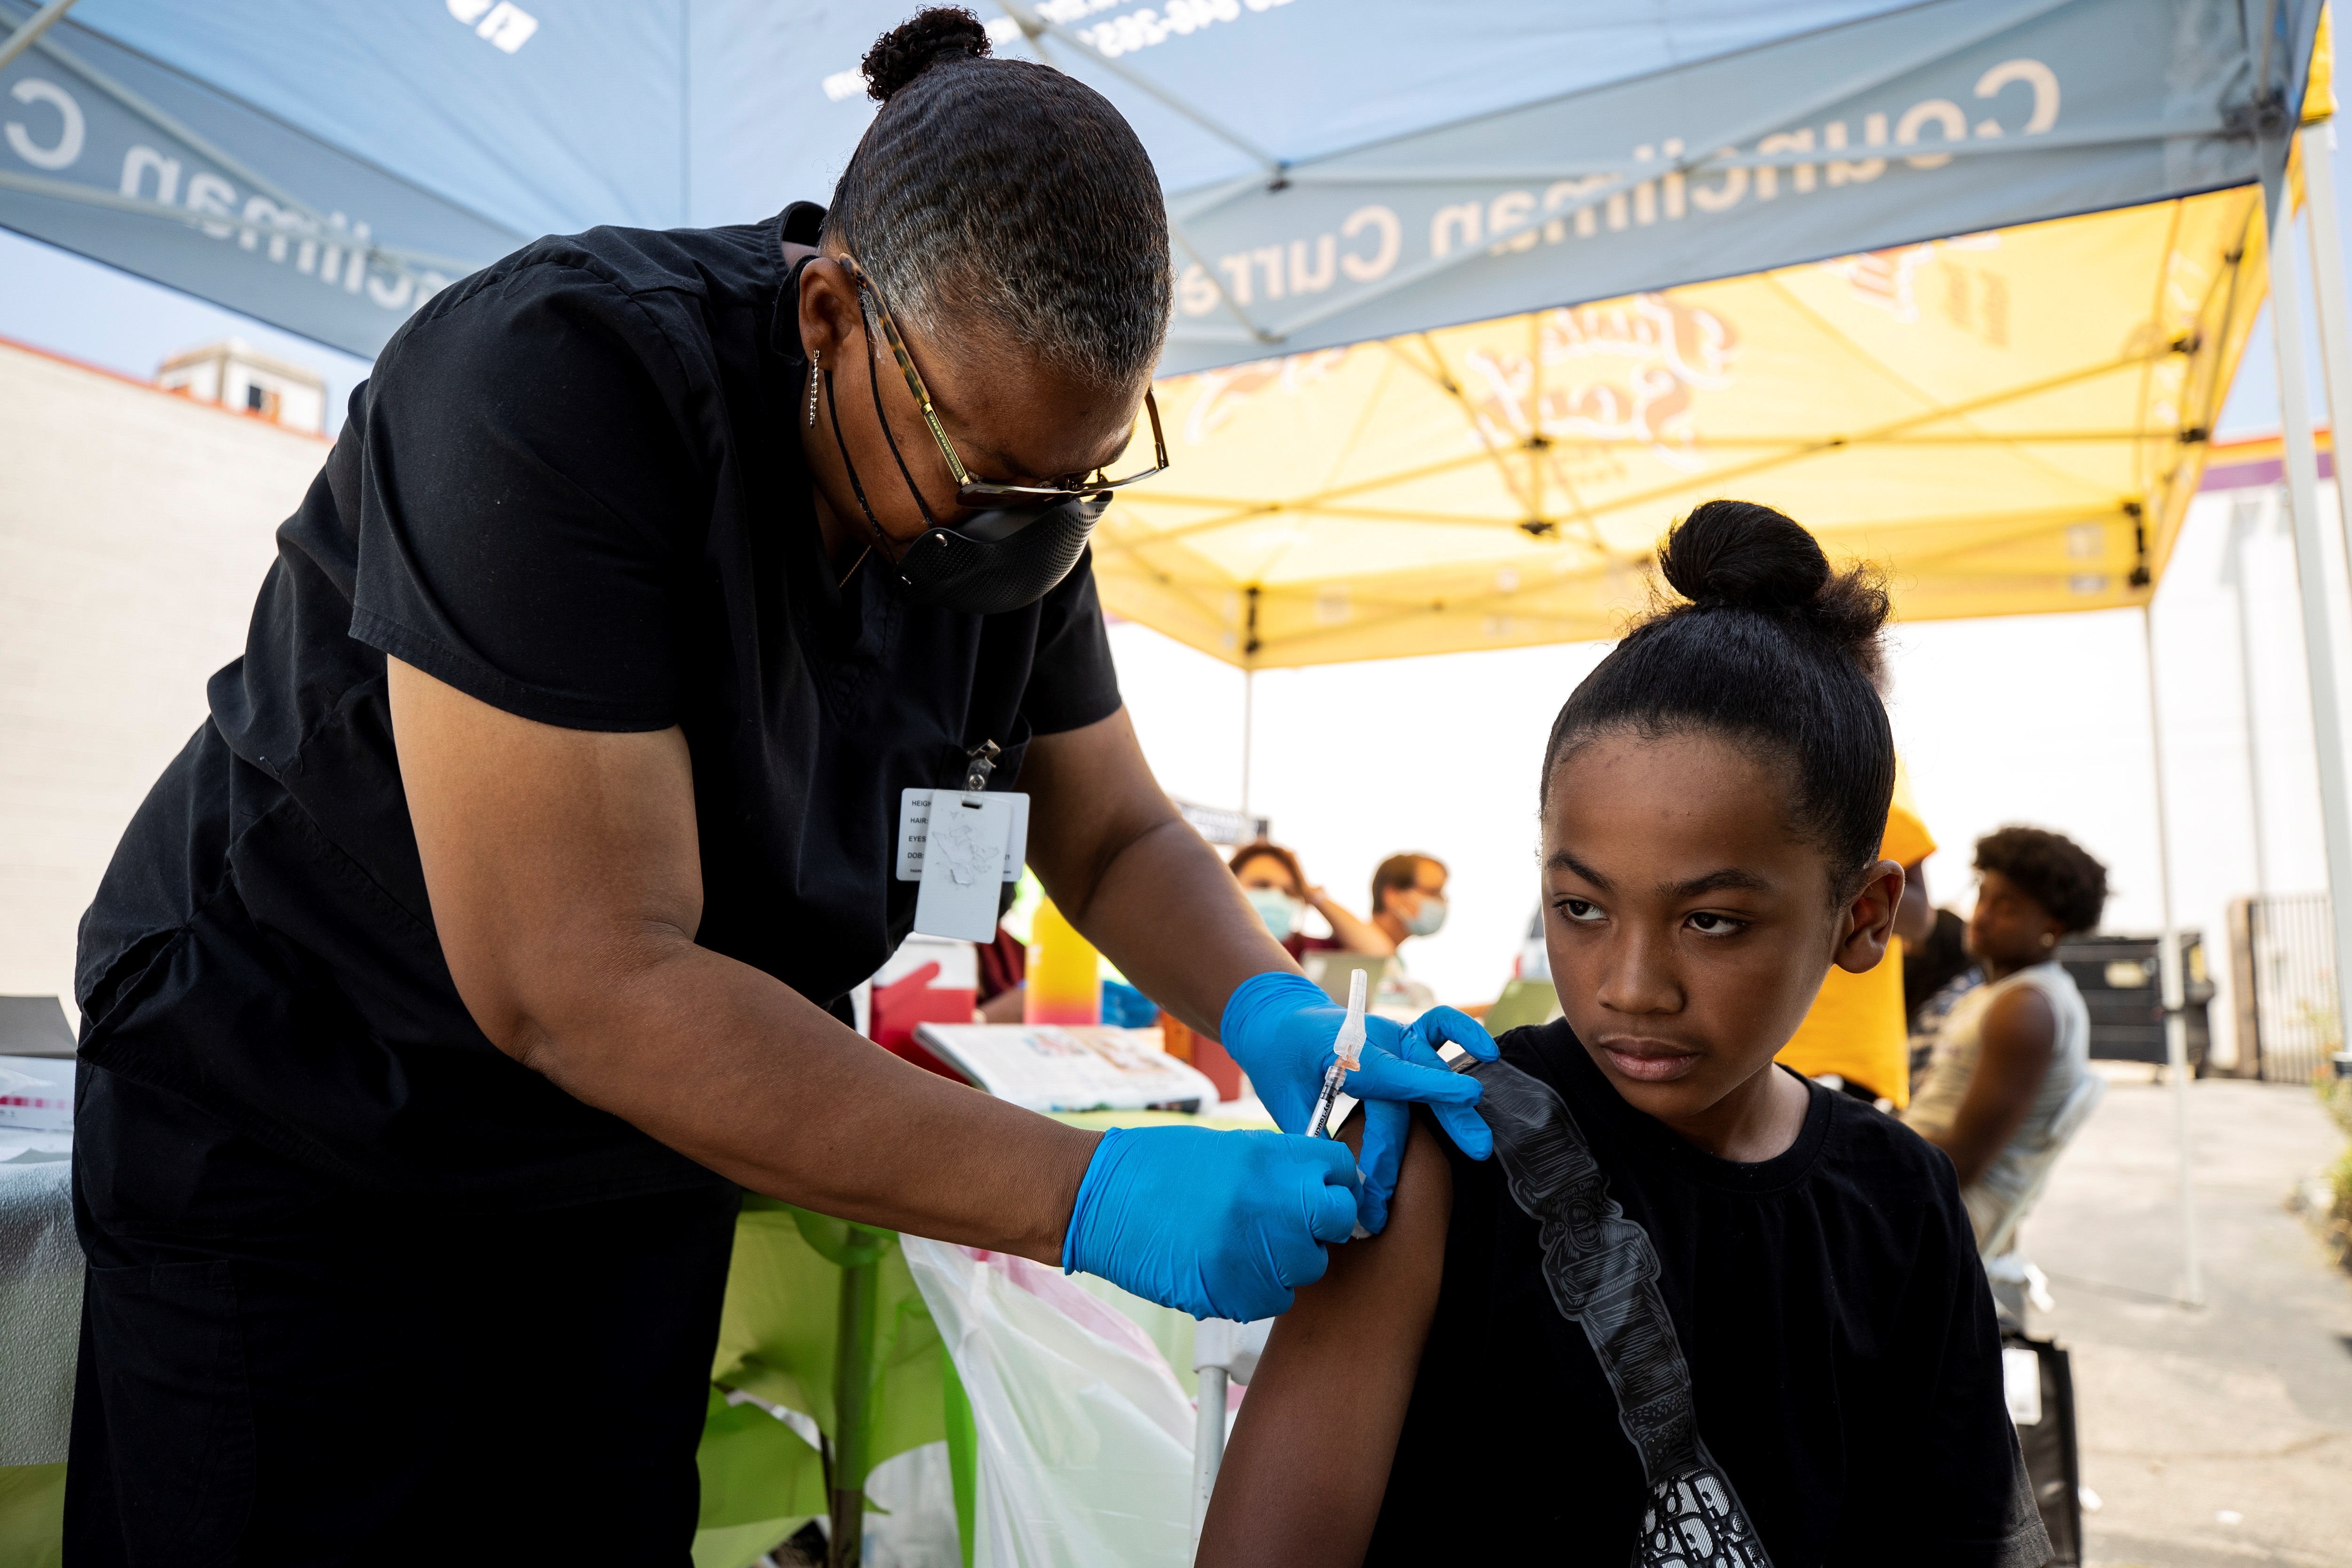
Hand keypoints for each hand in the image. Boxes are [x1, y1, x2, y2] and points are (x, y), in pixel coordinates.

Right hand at [1062, 1125, 1359, 1319]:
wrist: (1100, 1199)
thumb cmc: (1159, 1168)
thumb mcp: (1231, 1149)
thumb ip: (1282, 1168)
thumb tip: (1322, 1186)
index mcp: (1273, 1159)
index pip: (1343, 1174)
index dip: (1333, 1184)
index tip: (1318, 1192)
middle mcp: (1274, 1204)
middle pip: (1336, 1222)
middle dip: (1318, 1225)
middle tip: (1285, 1223)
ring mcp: (1257, 1254)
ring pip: (1309, 1267)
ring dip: (1287, 1260)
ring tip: (1243, 1243)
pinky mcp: (1237, 1295)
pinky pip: (1275, 1299)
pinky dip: (1259, 1288)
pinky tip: (1226, 1266)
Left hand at [1221, 974, 1497, 1233]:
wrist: (1276, 1017)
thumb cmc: (1279, 1058)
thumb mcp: (1284, 1096)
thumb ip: (1312, 1133)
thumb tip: (1338, 1179)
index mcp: (1345, 1052)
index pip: (1389, 1082)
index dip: (1419, 1102)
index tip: (1460, 1109)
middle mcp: (1376, 1041)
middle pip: (1411, 1092)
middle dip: (1438, 1130)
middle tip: (1468, 1160)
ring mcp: (1392, 1035)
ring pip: (1432, 1068)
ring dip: (1454, 1106)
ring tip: (1478, 1144)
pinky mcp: (1401, 1036)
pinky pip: (1438, 1027)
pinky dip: (1464, 1034)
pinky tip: (1488, 1053)